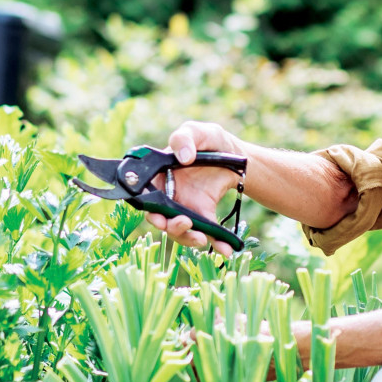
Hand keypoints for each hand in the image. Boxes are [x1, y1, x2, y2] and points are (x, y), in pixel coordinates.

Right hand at [142, 120, 245, 258]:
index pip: (145, 195)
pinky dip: (216, 244)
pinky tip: (226, 249)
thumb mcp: (199, 132)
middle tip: (183, 222)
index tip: (158, 214)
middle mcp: (169, 196)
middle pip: (160, 218)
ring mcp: (186, 208)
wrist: (236, 155)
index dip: (147, 207)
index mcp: (159, 176)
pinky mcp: (204, 216)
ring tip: (201, 238)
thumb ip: (186, 138)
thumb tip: (184, 157)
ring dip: (188, 238)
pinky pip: (206, 233)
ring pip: (179, 230)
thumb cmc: (211, 141)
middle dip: (169, 226)